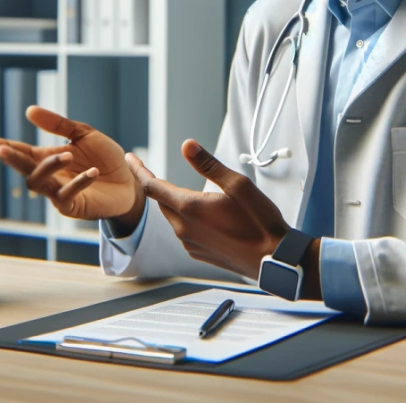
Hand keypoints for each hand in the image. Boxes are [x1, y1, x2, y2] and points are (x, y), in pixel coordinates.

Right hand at [0, 106, 143, 222]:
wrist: (128, 183)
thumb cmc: (104, 158)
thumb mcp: (83, 134)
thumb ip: (58, 124)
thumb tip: (29, 110)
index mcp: (45, 156)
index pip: (13, 149)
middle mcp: (47, 175)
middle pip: (21, 167)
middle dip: (11, 158)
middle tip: (2, 149)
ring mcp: (57, 193)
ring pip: (39, 183)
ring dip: (49, 167)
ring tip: (67, 154)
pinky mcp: (73, 207)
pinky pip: (67, 196)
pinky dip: (78, 182)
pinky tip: (92, 172)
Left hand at [127, 139, 289, 278]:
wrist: (275, 259)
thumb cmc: (260, 222)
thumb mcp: (238, 185)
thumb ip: (209, 165)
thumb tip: (187, 145)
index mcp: (189, 208)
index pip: (153, 186)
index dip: (139, 170)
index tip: (130, 158)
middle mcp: (184, 228)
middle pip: (162, 202)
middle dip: (157, 186)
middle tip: (152, 172)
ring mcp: (191, 244)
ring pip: (174, 218)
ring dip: (174, 204)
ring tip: (186, 193)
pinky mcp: (200, 254)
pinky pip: (184, 232)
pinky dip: (187, 220)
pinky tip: (203, 216)